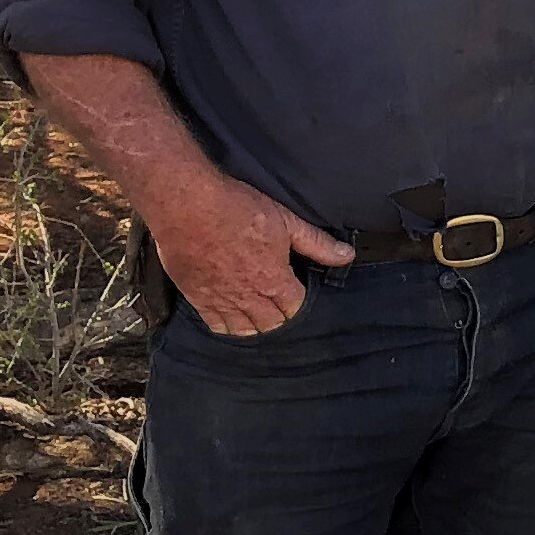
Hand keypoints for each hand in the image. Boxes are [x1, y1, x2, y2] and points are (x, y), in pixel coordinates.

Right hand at [144, 168, 352, 336]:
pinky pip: (216, 325)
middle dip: (279, 317)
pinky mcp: (197, 297)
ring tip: (259, 316)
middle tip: (279, 306)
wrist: (186, 204)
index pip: (295, 308)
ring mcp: (221, 300)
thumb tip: (348, 255)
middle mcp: (248, 297)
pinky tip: (232, 319)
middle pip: (271, 324)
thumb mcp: (285, 221)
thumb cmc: (237, 207)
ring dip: (255, 326)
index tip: (297, 292)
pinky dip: (227, 326)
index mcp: (274, 280)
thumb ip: (316, 244)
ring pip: (244, 330)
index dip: (298, 302)